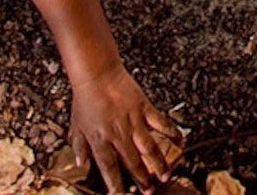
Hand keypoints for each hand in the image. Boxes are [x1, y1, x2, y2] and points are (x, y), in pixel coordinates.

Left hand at [68, 69, 182, 192]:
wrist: (97, 74)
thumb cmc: (85, 98)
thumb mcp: (76, 126)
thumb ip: (79, 146)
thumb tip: (79, 162)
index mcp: (100, 140)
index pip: (109, 168)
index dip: (115, 184)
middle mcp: (118, 134)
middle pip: (132, 162)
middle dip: (141, 179)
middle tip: (149, 191)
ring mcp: (133, 122)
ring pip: (149, 148)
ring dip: (158, 164)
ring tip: (165, 176)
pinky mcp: (144, 109)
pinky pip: (161, 123)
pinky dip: (172, 133)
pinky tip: (180, 142)